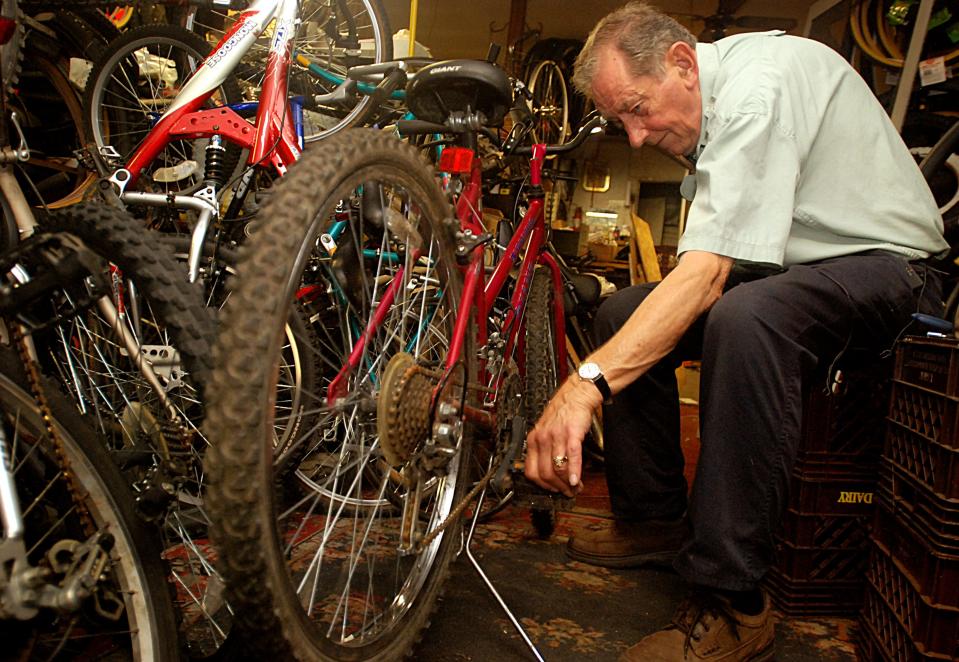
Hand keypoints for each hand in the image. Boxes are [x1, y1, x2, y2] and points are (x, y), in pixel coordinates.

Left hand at [525, 378, 600, 496]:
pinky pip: (572, 456)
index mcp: (533, 440)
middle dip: (557, 488)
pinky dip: (574, 471)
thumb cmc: (561, 414)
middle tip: (567, 493)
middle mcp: (542, 439)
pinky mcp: (572, 433)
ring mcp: (556, 436)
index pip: (531, 471)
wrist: (575, 396)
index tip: (552, 491)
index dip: (542, 486)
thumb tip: (549, 474)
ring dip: (567, 483)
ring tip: (575, 488)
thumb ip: (543, 451)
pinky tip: (576, 480)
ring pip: (557, 468)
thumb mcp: (544, 432)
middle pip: (545, 473)